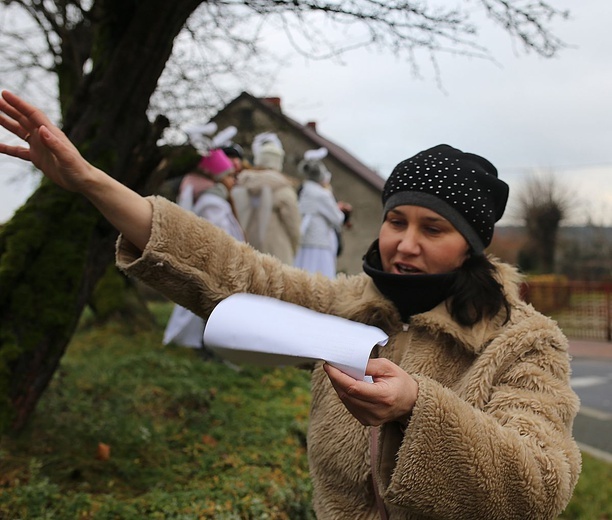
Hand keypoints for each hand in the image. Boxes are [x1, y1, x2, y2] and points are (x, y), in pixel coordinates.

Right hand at [0, 90, 152, 249]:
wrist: (83, 181)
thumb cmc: (78, 169)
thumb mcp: (66, 157)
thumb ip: (55, 144)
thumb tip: (42, 129)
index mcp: (51, 133)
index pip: (32, 114)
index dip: (19, 104)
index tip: (5, 94)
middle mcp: (44, 137)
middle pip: (23, 119)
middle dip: (9, 109)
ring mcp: (40, 147)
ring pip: (19, 132)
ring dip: (7, 123)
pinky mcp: (38, 158)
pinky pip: (19, 151)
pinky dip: (7, 148)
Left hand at [324, 358, 417, 425]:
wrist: (411, 403)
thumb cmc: (400, 382)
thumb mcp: (388, 367)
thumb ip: (368, 365)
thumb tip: (348, 363)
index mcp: (384, 397)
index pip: (354, 388)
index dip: (338, 377)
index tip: (329, 366)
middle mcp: (376, 411)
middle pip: (347, 395)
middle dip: (336, 379)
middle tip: (331, 366)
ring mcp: (370, 419)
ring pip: (346, 401)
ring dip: (338, 386)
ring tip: (337, 373)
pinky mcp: (366, 422)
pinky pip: (349, 406)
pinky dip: (345, 394)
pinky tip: (345, 384)